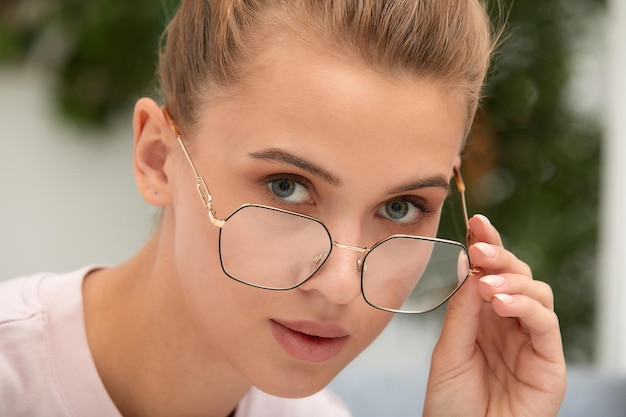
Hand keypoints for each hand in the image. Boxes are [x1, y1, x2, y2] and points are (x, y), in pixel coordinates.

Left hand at [423, 214, 566, 416]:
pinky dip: (527, 307)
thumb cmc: (451, 403)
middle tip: (480, 249)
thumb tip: (465, 263)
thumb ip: (462, 309)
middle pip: (518, 276)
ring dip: (513, 281)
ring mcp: (531, 343)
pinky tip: (502, 302)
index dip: (487, 246)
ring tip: (487, 284)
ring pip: (538, 293)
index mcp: (484, 318)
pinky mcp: (549, 364)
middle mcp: (509, 325)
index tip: (476, 222)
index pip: (491, 274)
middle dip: (500, 257)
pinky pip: (547, 324)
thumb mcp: (449, 349)